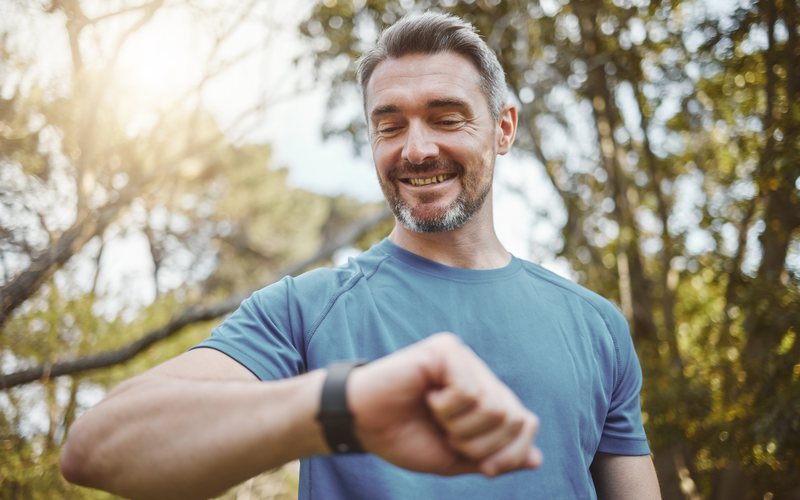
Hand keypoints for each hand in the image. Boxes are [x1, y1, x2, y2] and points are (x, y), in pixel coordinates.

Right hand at [346, 332, 541, 476]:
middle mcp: (479, 373)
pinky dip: (445, 407)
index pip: (526, 423)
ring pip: (493, 406)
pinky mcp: (446, 350)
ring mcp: (464, 358)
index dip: (509, 453)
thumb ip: (494, 458)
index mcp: (485, 396)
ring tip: (433, 414)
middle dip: (480, 444)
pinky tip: (426, 396)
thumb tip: (536, 460)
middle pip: (513, 418)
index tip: (480, 464)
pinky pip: (469, 390)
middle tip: (446, 434)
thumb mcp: (455, 458)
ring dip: (460, 427)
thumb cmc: (404, 437)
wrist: (362, 424)